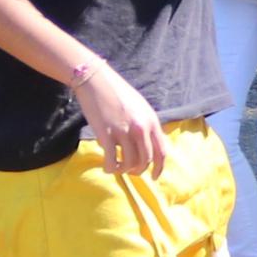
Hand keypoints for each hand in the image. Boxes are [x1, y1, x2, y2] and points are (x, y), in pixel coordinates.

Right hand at [70, 56, 165, 173]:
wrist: (95, 80)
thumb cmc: (117, 92)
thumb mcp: (140, 107)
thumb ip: (146, 125)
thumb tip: (148, 145)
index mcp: (152, 121)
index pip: (161, 152)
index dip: (159, 168)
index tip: (154, 177)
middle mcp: (141, 128)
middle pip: (146, 160)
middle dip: (139, 170)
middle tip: (131, 172)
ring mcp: (124, 132)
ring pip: (130, 163)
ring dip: (124, 170)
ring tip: (118, 168)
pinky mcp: (106, 135)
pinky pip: (112, 161)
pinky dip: (110, 169)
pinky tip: (107, 167)